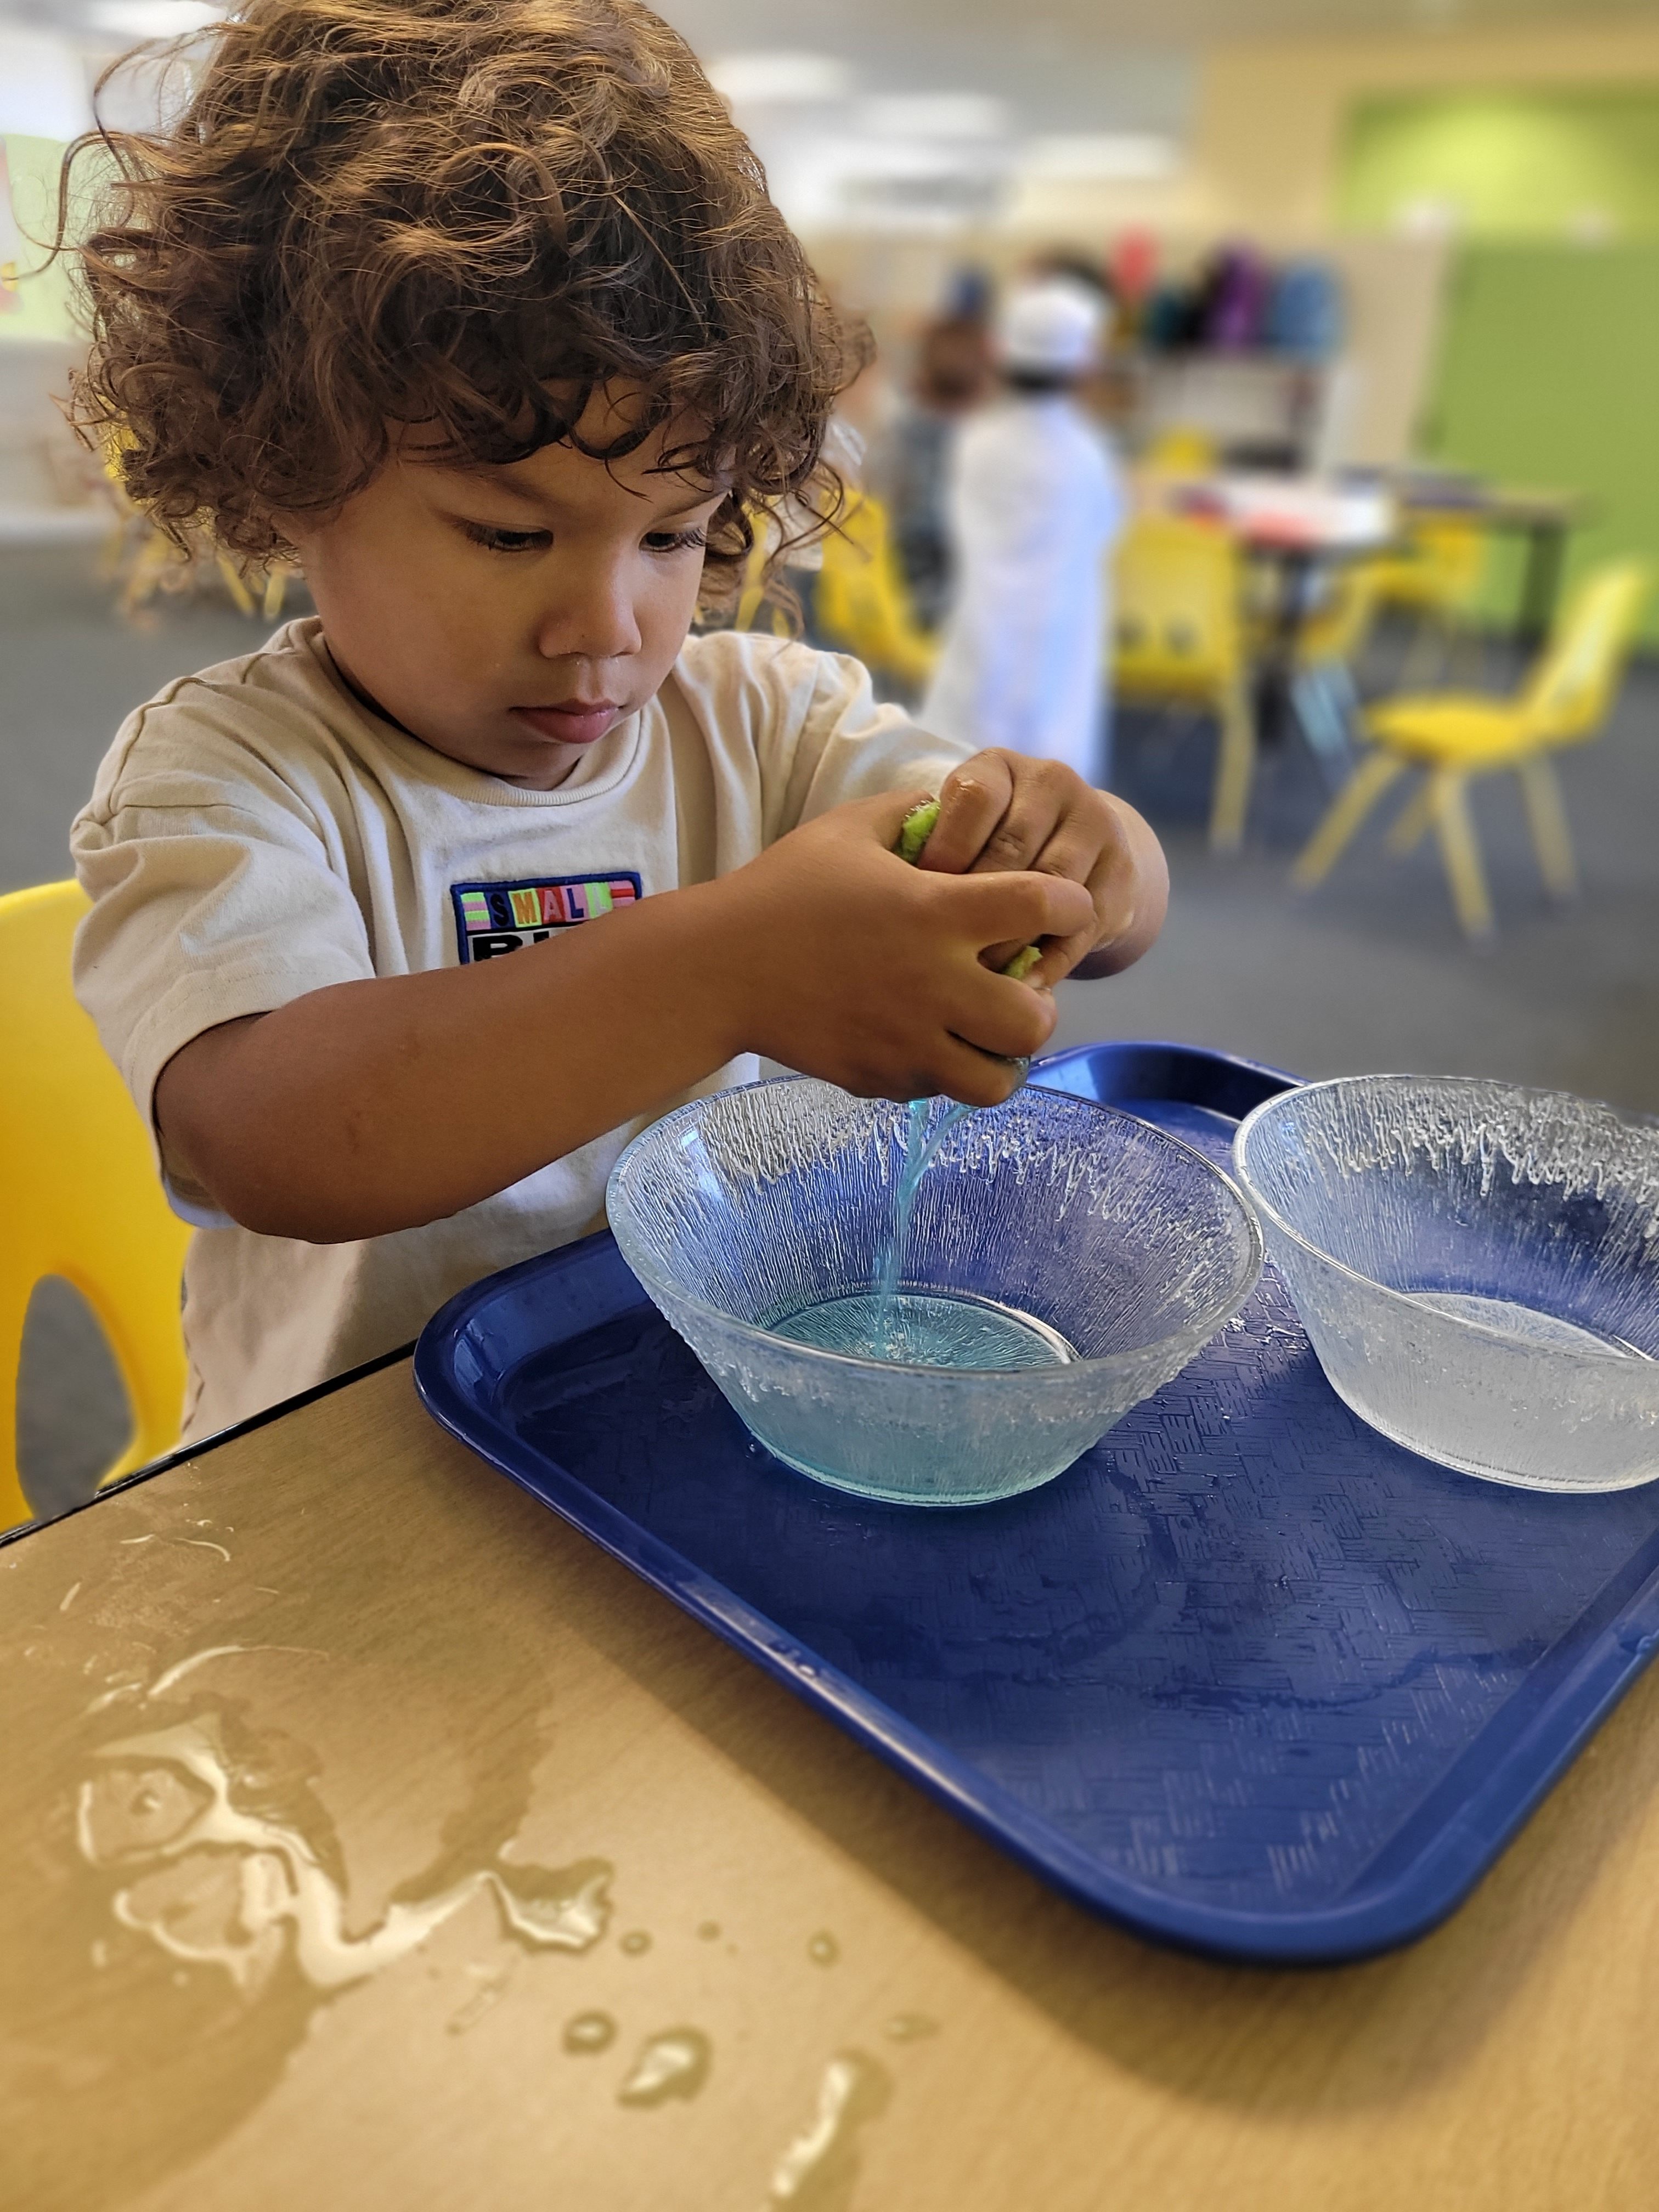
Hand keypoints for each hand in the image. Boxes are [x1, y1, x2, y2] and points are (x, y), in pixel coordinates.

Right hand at [717, 788, 1095, 1105]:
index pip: (1046, 908)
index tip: (1059, 906)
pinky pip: (939, 1091)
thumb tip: (957, 804)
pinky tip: (926, 1042)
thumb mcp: (849, 829)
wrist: (716, 970)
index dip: (1070, 904)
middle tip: (1019, 989)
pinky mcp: (880, 1078)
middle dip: (1043, 1005)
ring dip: (1004, 1057)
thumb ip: (914, 811)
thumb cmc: (783, 891)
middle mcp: (932, 985)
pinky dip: (945, 1072)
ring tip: (986, 1034)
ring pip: (998, 1080)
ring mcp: (906, 1042)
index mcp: (936, 914)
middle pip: (1037, 1020)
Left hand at [915, 752, 1167, 981]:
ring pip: (1052, 887)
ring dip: (1011, 937)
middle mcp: (1053, 783)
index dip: (945, 850)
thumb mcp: (959, 833)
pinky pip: (1082, 925)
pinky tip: (1019, 987)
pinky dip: (1049, 962)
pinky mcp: (1121, 875)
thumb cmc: (989, 849)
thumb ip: (929, 848)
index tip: (919, 896)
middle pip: (1013, 847)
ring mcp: (1095, 825)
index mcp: (1000, 767)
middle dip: (974, 905)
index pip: (975, 797)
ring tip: (976, 974)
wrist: (1078, 853)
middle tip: (942, 949)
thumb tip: (898, 898)